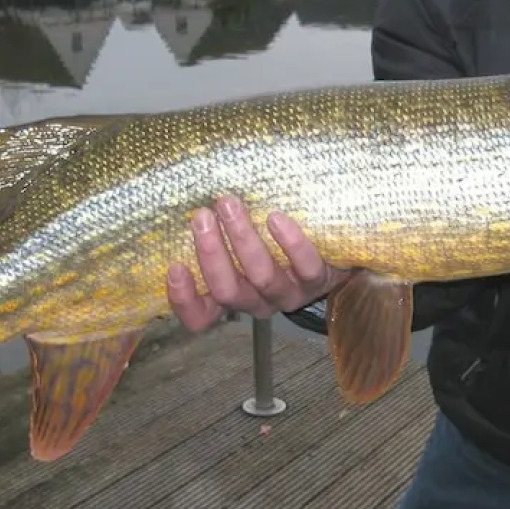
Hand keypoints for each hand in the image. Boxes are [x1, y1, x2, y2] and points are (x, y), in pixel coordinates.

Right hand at [165, 193, 353, 331]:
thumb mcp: (242, 240)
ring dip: (243, 239)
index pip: (201, 316)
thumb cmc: (275, 240)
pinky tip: (276, 218)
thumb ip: (217, 229)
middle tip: (202, 215)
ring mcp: (289, 293)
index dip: (184, 300)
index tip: (174, 266)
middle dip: (211, 253)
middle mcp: (258, 300)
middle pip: (228, 291)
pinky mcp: (319, 280)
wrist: (335, 250)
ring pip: (262, 276)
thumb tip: (188, 192)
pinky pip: (304, 265)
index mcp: (234, 294)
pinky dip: (289, 241)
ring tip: (230, 204)